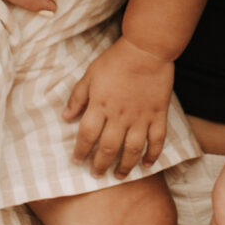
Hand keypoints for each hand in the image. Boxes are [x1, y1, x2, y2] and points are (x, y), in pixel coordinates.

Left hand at [64, 38, 176, 175]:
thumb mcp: (90, 74)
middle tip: (96, 174)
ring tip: (119, 175)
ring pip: (132, 149)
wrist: (146, 49)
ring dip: (125, 166)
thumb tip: (66, 117)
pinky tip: (147, 164)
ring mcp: (140, 117)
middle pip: (108, 148)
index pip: (87, 136)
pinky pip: (157, 140)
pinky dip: (152, 155)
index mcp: (100, 106)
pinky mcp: (158, 114)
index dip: (81, 151)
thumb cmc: (116, 59)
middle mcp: (119, 116)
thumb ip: (78, 97)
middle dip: (100, 165)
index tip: (77, 161)